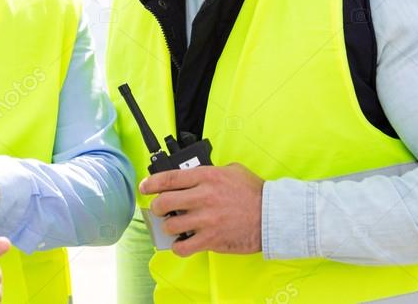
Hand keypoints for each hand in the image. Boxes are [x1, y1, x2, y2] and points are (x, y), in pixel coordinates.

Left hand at [140, 163, 263, 256]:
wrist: (272, 215)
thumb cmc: (254, 192)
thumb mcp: (232, 170)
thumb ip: (210, 171)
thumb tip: (195, 176)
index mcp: (207, 176)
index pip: (169, 178)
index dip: (151, 183)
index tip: (145, 186)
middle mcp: (203, 197)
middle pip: (163, 203)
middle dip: (157, 207)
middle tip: (160, 209)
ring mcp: (206, 220)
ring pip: (170, 226)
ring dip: (169, 226)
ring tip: (176, 225)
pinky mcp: (211, 239)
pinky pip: (183, 247)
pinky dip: (179, 246)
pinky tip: (183, 242)